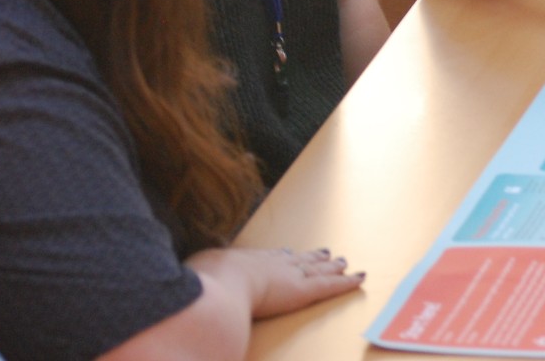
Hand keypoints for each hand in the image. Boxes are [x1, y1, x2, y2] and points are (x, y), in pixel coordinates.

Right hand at [188, 246, 364, 319]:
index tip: (286, 253)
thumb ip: (195, 285)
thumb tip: (184, 293)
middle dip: (311, 256)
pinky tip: (359, 277)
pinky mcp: (304, 291)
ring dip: (331, 265)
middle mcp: (270, 264)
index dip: (280, 257)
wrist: (217, 288)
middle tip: (326, 252)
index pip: (268, 259)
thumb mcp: (193, 280)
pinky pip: (331, 285)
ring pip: (317, 269)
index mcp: (245, 263)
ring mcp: (289, 275)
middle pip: (296, 259)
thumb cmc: (200, 287)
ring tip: (343, 260)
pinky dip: (346, 281)